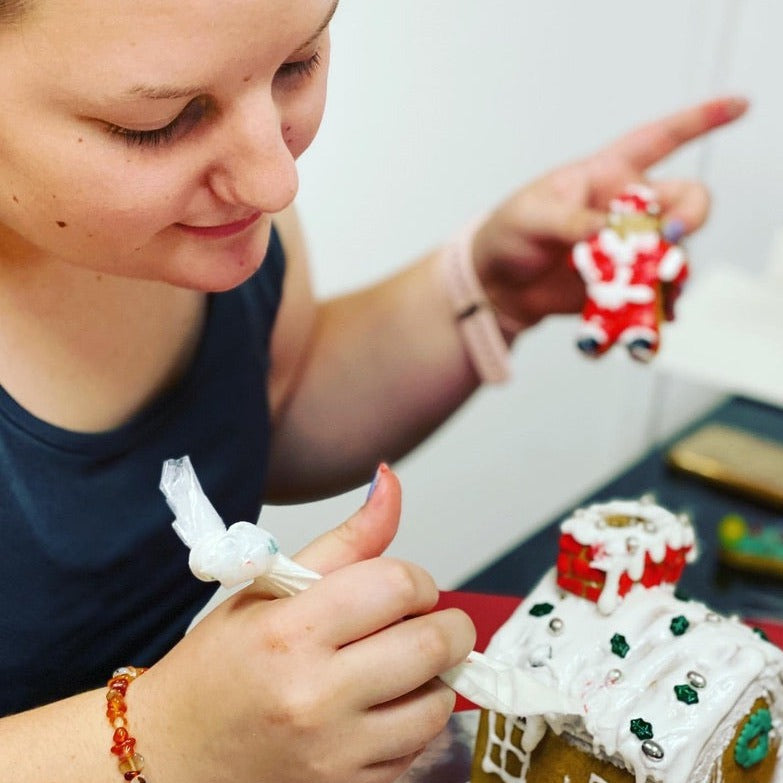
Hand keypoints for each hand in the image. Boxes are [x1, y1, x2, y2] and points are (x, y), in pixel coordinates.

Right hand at [133, 465, 475, 782]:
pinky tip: (381, 704)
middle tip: (425, 619)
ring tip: (399, 664)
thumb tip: (391, 483)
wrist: (174, 751)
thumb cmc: (219, 663)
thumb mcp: (270, 587)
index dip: (416, 579)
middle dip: (447, 623)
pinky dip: (413, 718)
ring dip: (434, 674)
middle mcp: (316, 696)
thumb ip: (345, 539)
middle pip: (433, 644)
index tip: (403, 587)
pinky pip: (418, 748)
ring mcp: (335, 752)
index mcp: (291, 632)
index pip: (397, 585)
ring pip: (437, 701)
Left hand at [472, 95, 748, 330]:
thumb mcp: (532, 216)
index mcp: (606, 174)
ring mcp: (628, 247)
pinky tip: (647, 314)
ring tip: (643, 285)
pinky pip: (654, 291)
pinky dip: (655, 304)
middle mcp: (627, 208)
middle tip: (668, 238)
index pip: (659, 139)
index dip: (702, 120)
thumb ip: (573, 221)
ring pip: (674, 252)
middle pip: (684, 203)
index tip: (740, 105)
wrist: (497, 286)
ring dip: (667, 269)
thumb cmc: (509, 234)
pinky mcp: (623, 283)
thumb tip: (608, 232)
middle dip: (688, 218)